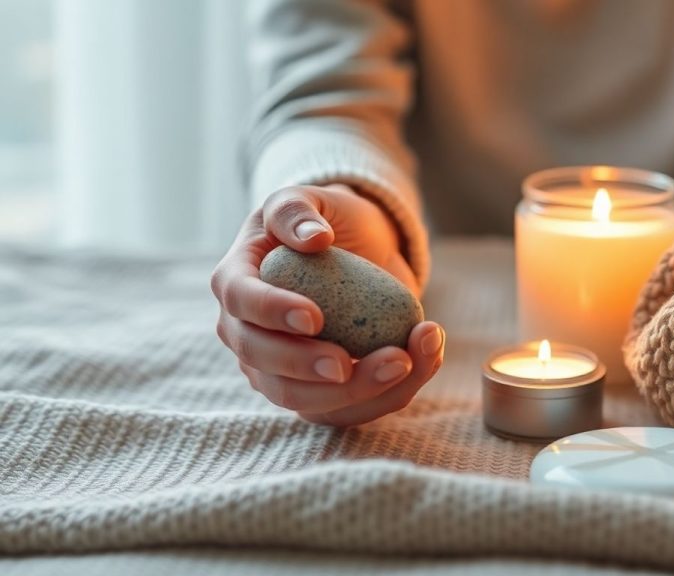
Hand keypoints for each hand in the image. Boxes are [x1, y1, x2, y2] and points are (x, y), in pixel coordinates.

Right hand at [211, 184, 444, 426]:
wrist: (357, 250)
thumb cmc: (325, 221)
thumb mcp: (311, 198)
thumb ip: (298, 210)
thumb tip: (313, 239)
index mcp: (236, 282)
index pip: (242, 304)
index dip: (272, 315)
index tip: (314, 318)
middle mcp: (248, 335)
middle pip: (265, 367)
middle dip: (310, 369)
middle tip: (353, 361)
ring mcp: (279, 370)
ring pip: (306, 400)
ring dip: (359, 391)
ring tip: (408, 361)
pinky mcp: (318, 391)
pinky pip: (346, 409)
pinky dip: (386, 394)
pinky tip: (423, 362)